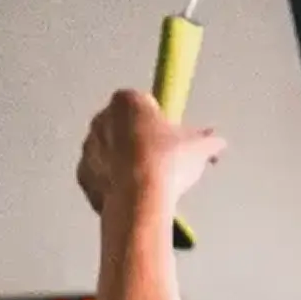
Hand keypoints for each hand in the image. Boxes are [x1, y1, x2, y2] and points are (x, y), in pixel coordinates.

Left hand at [76, 90, 227, 216]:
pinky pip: (101, 178)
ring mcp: (89, 148)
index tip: (172, 138)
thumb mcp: (199, 148)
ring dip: (126, 164)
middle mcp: (101, 118)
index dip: (160, 122)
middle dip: (140, 141)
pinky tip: (134, 197)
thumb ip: (209, 140)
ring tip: (150, 184)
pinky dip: (114, 186)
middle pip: (125, 128)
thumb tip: (218, 142)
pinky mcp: (83, 176)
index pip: (145, 104)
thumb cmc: (167, 162)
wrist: (140, 198)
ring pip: (111, 153)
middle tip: (163, 162)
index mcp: (127, 101)